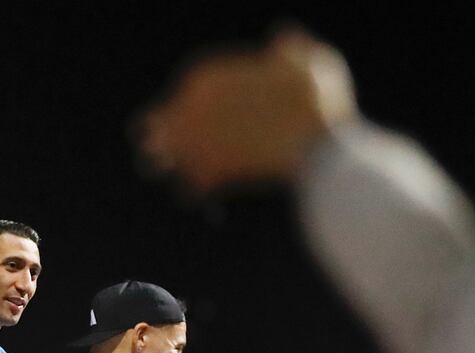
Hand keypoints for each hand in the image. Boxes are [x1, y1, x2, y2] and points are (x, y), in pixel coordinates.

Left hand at [139, 28, 356, 193]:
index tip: (210, 119)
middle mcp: (188, 109)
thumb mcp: (310, 62)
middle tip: (179, 148)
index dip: (191, 108)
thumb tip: (282, 36)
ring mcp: (193, 145)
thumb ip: (289, 50)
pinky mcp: (206, 177)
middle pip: (154, 125)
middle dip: (166, 136)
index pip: (182, 93)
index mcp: (203, 78)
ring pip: (156, 160)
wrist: (320, 145)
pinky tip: (211, 193)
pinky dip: (198, 194)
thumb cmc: (319, 102)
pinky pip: (187, 191)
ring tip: (186, 172)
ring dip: (168, 167)